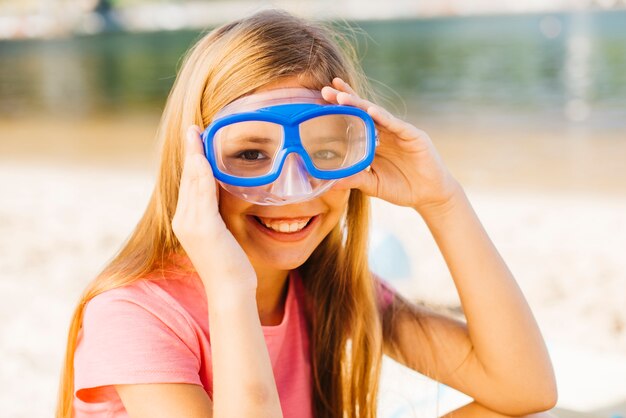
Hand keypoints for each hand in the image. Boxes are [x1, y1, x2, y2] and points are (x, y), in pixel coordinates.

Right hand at [172, 126, 256, 295]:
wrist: (230, 290)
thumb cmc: (231, 266)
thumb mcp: (222, 235)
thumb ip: (217, 216)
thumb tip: (224, 199)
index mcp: (187, 221)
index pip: (189, 184)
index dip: (192, 160)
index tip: (194, 139)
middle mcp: (183, 220)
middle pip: (188, 178)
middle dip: (190, 151)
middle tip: (193, 129)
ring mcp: (191, 224)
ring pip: (192, 182)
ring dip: (194, 155)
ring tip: (196, 134)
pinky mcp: (204, 228)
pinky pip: (202, 195)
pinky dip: (201, 174)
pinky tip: (203, 158)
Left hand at [321, 78, 461, 214]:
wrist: (430, 196)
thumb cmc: (402, 188)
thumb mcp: (373, 185)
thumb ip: (354, 179)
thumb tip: (329, 182)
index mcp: (374, 141)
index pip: (354, 120)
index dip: (339, 109)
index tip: (319, 100)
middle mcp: (385, 132)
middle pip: (362, 111)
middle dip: (344, 100)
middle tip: (325, 90)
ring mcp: (399, 131)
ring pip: (377, 114)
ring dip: (359, 104)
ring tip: (342, 97)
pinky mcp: (413, 136)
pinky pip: (396, 124)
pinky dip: (384, 118)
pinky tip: (371, 110)